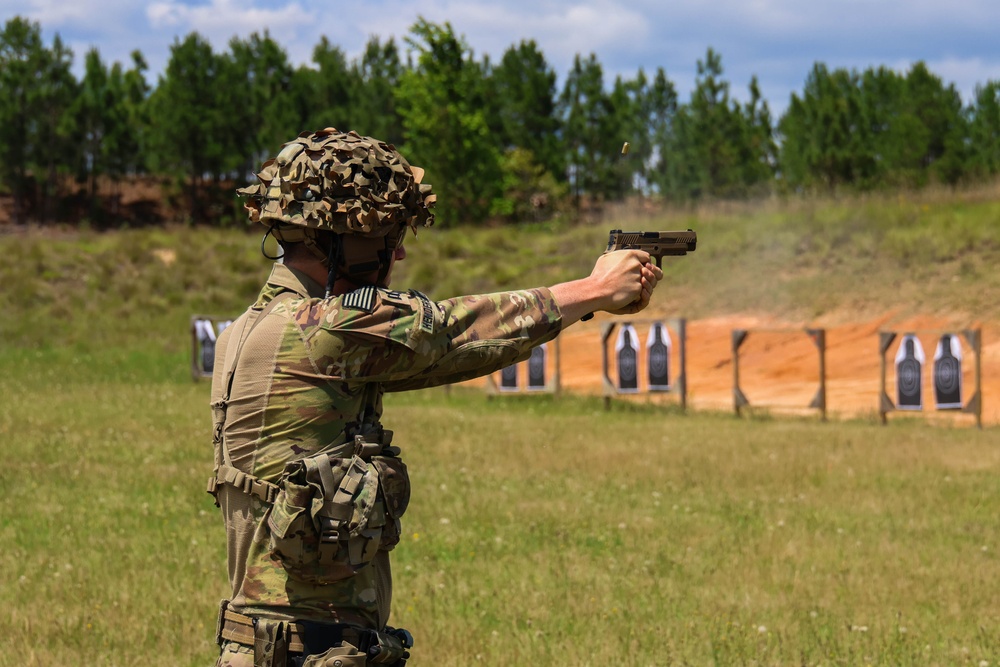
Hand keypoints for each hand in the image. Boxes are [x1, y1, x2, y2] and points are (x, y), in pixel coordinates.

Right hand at [548, 250, 663, 323]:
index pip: (646, 257)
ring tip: (634, 288)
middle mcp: (636, 264)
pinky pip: (643, 291)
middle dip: (646, 275)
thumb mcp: (607, 259)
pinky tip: (630, 294)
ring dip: (643, 285)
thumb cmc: (599, 276)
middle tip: (640, 279)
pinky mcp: (638, 288)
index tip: (642, 268)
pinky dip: (638, 294)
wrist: (596, 291)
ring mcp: (638, 276)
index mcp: (630, 255)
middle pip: (650, 270)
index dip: (644, 263)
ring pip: (648, 281)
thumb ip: (620, 256)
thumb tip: (623, 256)